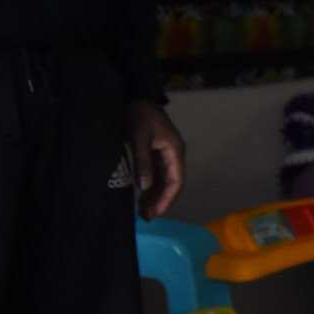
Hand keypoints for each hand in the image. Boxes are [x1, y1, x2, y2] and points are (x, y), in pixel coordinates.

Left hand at [128, 101, 185, 219]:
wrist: (137, 96)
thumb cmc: (139, 115)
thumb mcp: (140, 137)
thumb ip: (143, 162)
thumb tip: (145, 187)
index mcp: (175, 152)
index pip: (176, 182)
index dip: (167, 199)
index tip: (155, 212)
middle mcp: (173, 156)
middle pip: (171, 184)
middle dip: (160, 201)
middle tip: (146, 216)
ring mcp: (165, 155)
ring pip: (163, 181)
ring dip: (155, 195)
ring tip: (143, 210)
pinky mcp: (155, 153)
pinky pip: (156, 174)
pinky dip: (150, 186)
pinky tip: (141, 195)